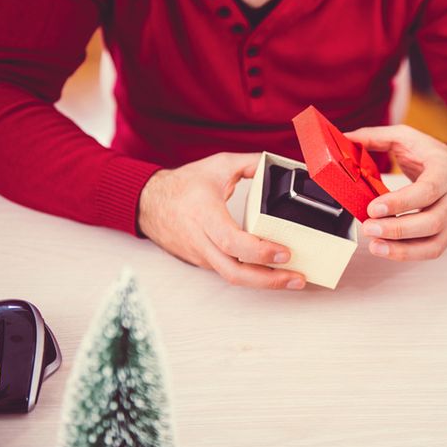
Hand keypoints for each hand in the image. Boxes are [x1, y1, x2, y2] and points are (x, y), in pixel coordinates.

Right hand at [138, 153, 305, 289]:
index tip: (284, 252)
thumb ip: (250, 164)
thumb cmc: (182, 186)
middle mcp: (201, 240)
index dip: (259, 251)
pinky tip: (274, 274)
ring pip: (234, 277)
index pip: (231, 241)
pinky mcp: (205, 263)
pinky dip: (254, 277)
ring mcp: (202, 255)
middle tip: (297, 277)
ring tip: (293, 279)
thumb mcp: (218, 166)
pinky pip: (231, 273)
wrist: (149, 203)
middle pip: (235, 271)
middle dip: (269, 279)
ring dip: (265, 282)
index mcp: (205, 214)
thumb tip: (277, 166)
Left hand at [345, 125, 446, 260]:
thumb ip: (377, 137)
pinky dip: (407, 255)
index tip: (374, 208)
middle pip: (431, 221)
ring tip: (374, 245)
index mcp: (444, 172)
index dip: (400, 202)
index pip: (427, 191)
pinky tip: (385, 250)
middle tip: (369, 227)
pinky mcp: (445, 235)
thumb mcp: (408, 138)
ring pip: (432, 243)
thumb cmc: (433, 157)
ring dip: (401, 248)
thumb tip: (346, 140)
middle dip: (397, 229)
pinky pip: (430, 252)